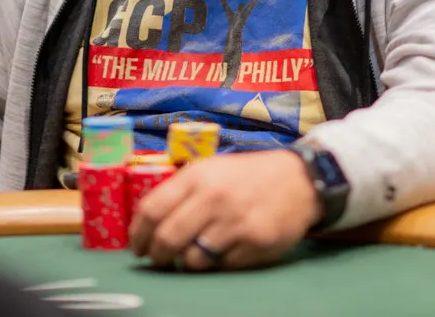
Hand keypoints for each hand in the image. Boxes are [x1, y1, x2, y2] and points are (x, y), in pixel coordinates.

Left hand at [129, 150, 321, 270]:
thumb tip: (146, 223)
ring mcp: (236, 221)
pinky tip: (227, 248)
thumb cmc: (246, 176)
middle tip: (159, 259)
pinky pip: (223, 266)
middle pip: (168, 238)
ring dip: (190, 260)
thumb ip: (181, 191)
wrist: (298, 179)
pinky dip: (220, 262)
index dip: (138, 234)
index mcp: (197, 176)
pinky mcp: (255, 242)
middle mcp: (214, 197)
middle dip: (158, 255)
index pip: (152, 209)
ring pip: (193, 258)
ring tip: (197, 251)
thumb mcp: (210, 169)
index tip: (137, 247)